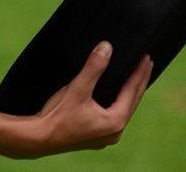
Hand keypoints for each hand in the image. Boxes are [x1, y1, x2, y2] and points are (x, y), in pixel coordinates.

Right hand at [22, 41, 152, 157]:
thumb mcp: (77, 89)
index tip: (146, 57)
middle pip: (132, 102)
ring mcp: (105, 137)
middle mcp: (115, 132)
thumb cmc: (58, 115)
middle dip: (139, 82)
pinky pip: (113, 116)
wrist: (38, 139)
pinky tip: (114, 98)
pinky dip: (117, 103)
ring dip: (129, 93)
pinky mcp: (95, 137)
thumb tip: (107, 47)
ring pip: (123, 110)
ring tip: (135, 78)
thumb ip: (93, 68)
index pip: (133, 91)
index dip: (139, 73)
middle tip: (147, 63)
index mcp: (115, 121)